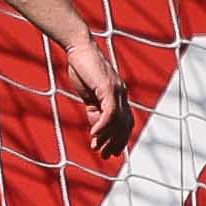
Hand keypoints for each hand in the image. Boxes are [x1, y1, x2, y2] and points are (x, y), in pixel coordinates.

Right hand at [59, 25, 139, 155]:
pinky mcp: (108, 87)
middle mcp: (122, 94)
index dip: (120, 138)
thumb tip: (97, 130)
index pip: (125, 122)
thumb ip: (95, 110)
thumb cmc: (83, 69)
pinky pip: (109, 112)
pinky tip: (94, 135)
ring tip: (98, 149)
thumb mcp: (89, 94)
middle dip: (117, 142)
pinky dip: (103, 125)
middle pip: (125, 124)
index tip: (112, 153)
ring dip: (108, 137)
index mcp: (118, 96)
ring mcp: (117, 91)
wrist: (80, 48)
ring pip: (118, 121)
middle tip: (107, 156)